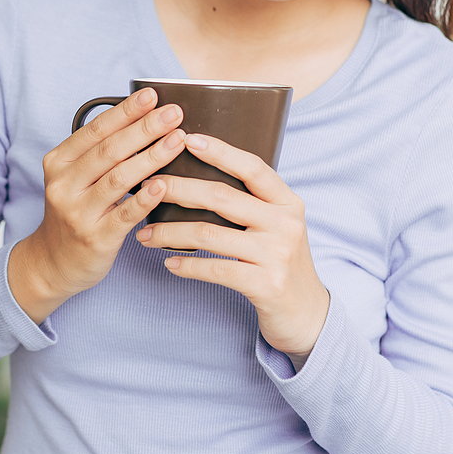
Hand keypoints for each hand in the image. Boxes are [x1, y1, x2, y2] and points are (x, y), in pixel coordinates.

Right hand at [9, 87, 183, 322]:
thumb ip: (100, 153)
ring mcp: (77, 213)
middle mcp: (64, 184)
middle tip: (174, 113)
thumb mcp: (74, 178)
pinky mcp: (95, 238)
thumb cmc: (75, 212)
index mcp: (59, 162)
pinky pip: (124, 215)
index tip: (152, 95)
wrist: (53, 263)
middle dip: (144, 128)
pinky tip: (163, 184)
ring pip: (118, 178)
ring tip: (178, 140)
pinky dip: (145, 198)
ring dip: (152, 157)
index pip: (96, 130)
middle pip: (109, 150)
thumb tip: (144, 119)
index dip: (125, 111)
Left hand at [136, 133, 330, 358]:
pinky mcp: (265, 284)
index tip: (188, 139)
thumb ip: (253, 203)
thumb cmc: (280, 263)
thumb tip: (201, 175)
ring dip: (170, 233)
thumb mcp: (278, 226)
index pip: (252, 168)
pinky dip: (187, 265)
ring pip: (209, 234)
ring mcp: (276, 255)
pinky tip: (169, 263)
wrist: (307, 313)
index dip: (221, 152)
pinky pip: (215, 269)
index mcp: (288, 202)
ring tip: (145, 234)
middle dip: (178, 189)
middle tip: (147, 186)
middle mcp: (285, 223)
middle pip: (222, 197)